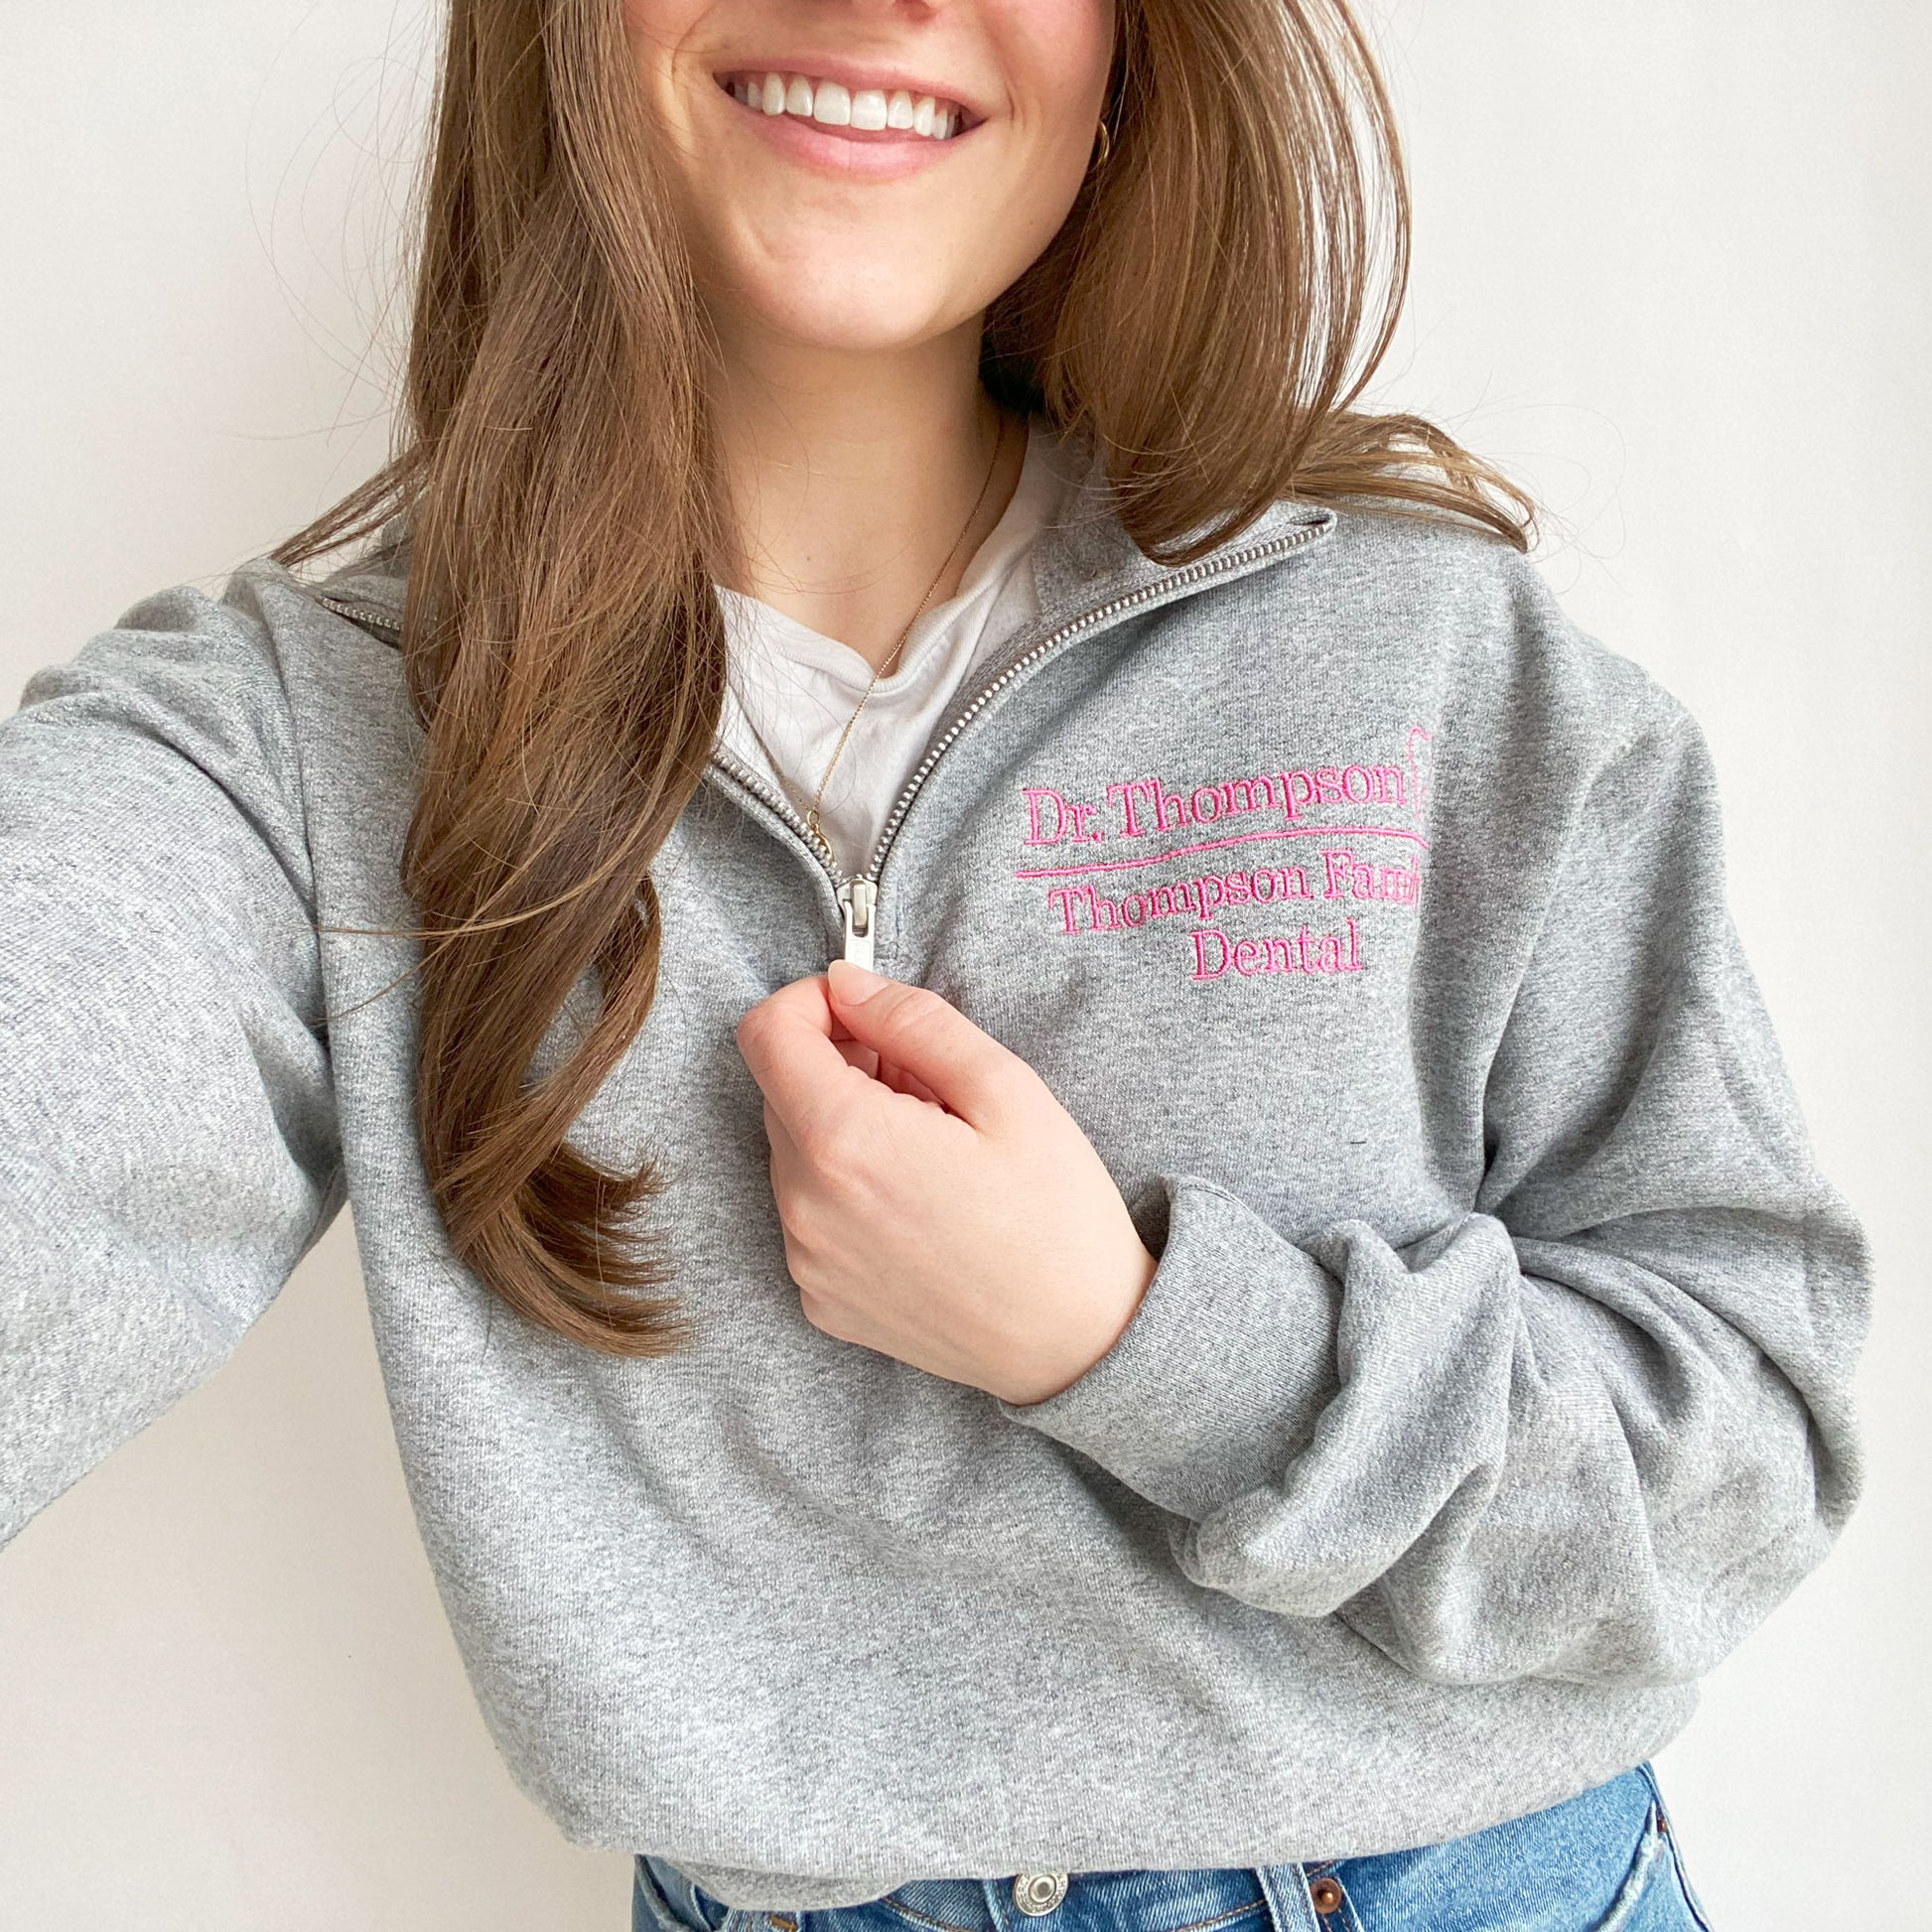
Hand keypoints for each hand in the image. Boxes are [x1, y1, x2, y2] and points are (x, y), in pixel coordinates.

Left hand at [733, 958, 1157, 1404]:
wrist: (1080, 1344)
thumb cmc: (1055, 1217)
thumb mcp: (1005, 1088)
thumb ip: (912, 1020)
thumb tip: (847, 984)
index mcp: (843, 1141)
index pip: (766, 1033)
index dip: (811, 1002)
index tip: (864, 1011)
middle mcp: (804, 1206)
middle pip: (781, 1091)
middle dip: (841, 1068)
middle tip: (928, 1088)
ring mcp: (807, 1261)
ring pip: (794, 1153)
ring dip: (845, 1130)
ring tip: (932, 1151)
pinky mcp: (821, 1300)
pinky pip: (811, 1215)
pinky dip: (848, 1192)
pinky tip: (920, 1206)